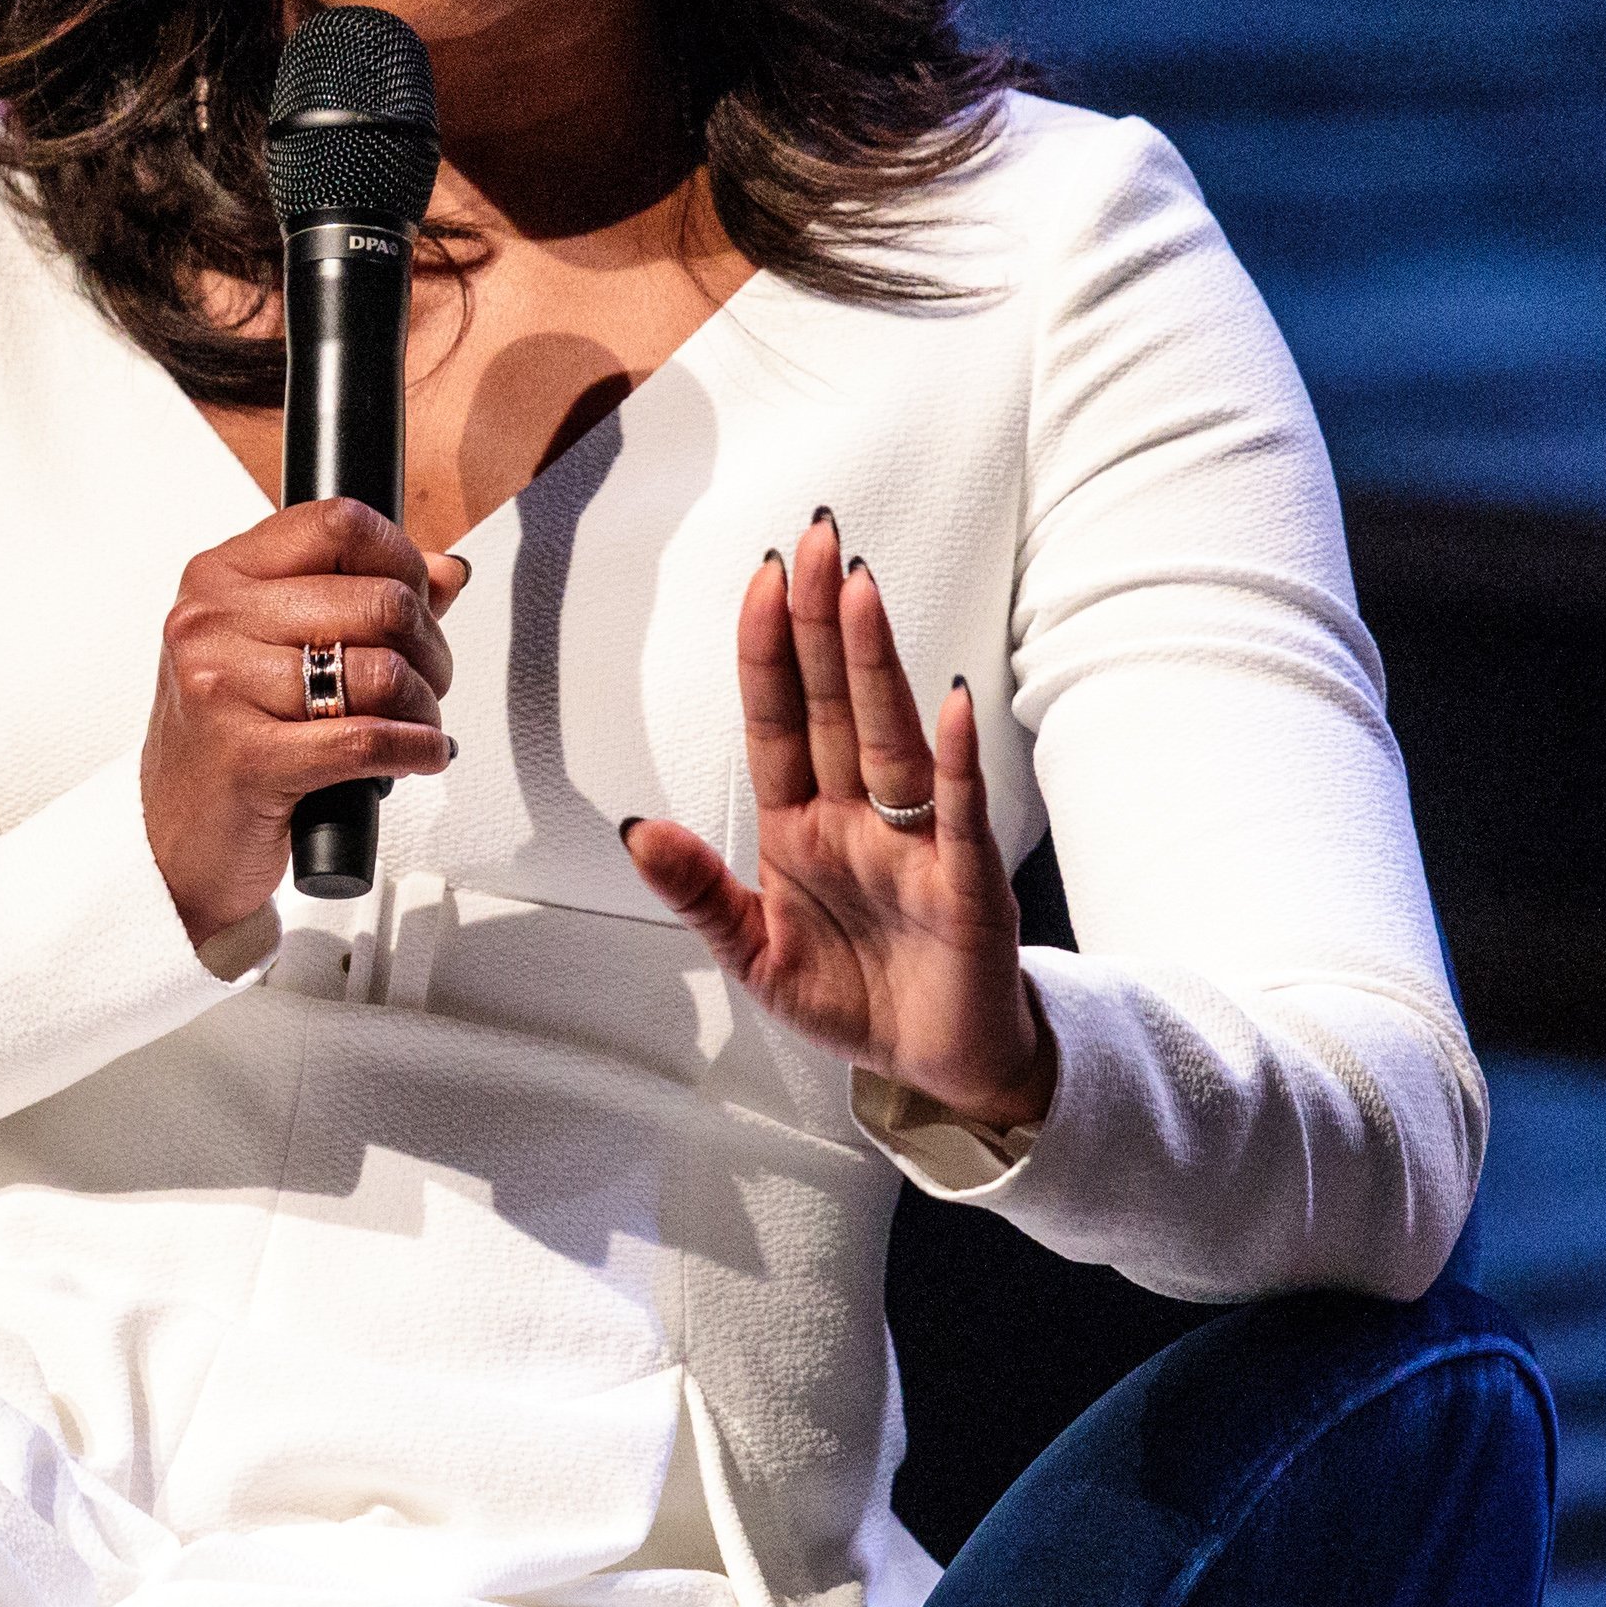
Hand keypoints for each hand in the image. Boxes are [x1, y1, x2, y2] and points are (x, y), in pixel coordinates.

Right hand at [142, 499, 469, 944]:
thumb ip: (358, 597)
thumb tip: (446, 572)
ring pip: (381, 673)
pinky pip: (367, 741)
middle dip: (429, 648)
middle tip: (427, 681)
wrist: (174, 840)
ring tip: (416, 726)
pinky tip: (420, 755)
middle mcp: (211, 622)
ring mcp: (222, 688)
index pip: (339, 524)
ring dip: (423, 708)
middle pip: (378, 601)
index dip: (402, 559)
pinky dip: (416, 750)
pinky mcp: (246, 759)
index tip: (418, 601)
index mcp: (219, 577)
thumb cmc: (226, 742)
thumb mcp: (273, 651)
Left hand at [621, 508, 1053, 1130]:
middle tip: (814, 537)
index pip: (779, 721)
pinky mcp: (966, 886)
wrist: (938, 1069)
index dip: (768, 652)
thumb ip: (699, 892)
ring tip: (860, 590)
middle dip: (820, 623)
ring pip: (889, 737)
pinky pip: (960, 814)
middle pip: (834, 704)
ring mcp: (916, 844)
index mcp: (802, 828)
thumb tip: (639, 827)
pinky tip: (951, 703)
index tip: (761, 576)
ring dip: (875, 665)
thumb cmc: (856, 997)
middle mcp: (860, 819)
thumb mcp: (754, 954)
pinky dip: (959, 761)